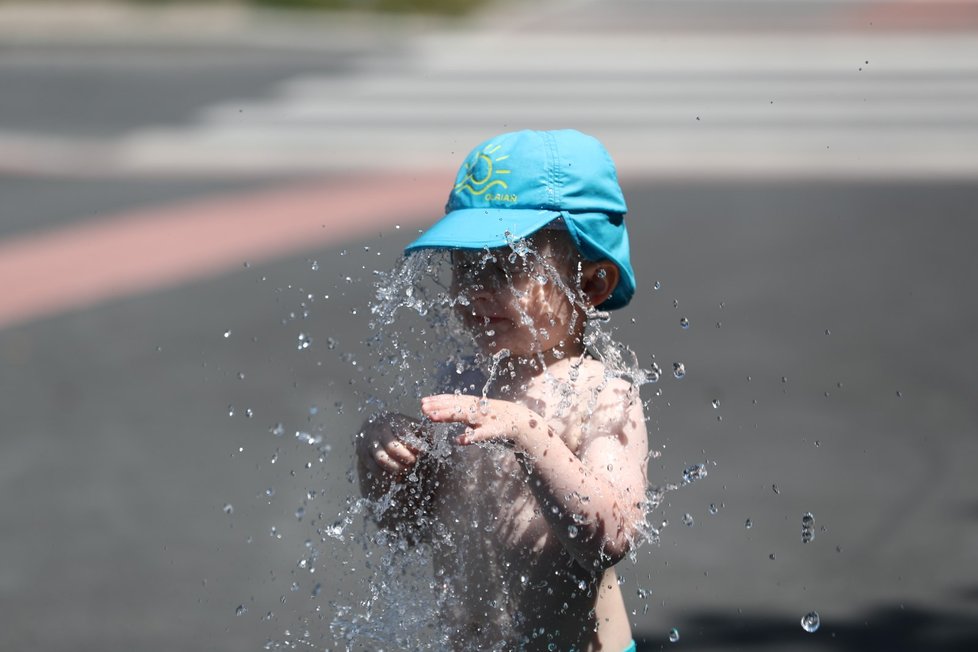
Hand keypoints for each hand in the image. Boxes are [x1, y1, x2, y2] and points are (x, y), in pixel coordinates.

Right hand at [356, 413, 422, 481]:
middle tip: (414, 462)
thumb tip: (436, 440)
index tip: (425, 451)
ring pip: (382, 459)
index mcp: (394, 421)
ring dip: (396, 468)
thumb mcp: (412, 426)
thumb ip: (424, 432)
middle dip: (406, 457)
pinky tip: (398, 477)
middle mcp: (379, 431)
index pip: (404, 433)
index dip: (415, 444)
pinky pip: (374, 469)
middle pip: (392, 447)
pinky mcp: (364, 456)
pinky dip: (387, 475)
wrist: (375, 428)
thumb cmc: (401, 429)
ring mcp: (370, 443)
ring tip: (407, 470)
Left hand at [420, 394, 544, 447]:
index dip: (439, 400)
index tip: (423, 401)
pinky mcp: (496, 430)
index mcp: (477, 404)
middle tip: (422, 406)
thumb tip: (452, 419)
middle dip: (439, 405)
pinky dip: (471, 436)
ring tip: (431, 417)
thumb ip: (469, 416)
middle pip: (456, 405)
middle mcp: (480, 408)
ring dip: (447, 415)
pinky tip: (459, 440)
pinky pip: (482, 434)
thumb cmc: (502, 421)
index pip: (455, 400)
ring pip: (464, 415)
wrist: (527, 424)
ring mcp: (487, 418)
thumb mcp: (483, 416)